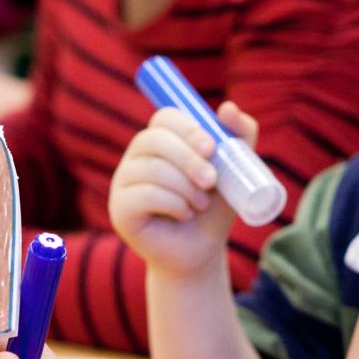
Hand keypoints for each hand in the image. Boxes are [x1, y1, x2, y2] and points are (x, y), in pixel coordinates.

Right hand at [108, 103, 258, 274]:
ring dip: (185, 187)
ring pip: (152, 169)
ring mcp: (123, 182)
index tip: (212, 148)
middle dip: (188, 159)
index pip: (165, 118)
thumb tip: (227, 108)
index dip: (188, 128)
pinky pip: (144, 195)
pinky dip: (173, 204)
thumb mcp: (233, 171)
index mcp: (161, 141)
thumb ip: (239, 137)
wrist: (201, 250)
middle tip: (211, 180)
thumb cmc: (213, 208)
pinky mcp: (120, 209)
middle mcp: (136, 157)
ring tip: (200, 204)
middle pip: (154, 140)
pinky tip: (184, 214)